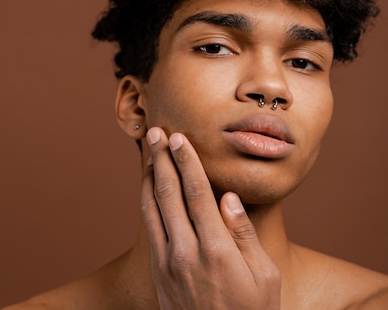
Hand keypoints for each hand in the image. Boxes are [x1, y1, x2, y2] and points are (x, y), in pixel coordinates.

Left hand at [141, 127, 280, 308]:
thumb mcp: (263, 277)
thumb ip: (245, 234)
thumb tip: (228, 197)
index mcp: (216, 249)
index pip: (196, 193)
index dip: (186, 161)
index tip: (178, 138)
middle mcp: (185, 251)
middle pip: (168, 193)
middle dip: (162, 159)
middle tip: (157, 132)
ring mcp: (166, 261)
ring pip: (151, 207)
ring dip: (149, 176)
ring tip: (149, 152)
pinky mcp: (157, 270)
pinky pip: (148, 226)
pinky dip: (146, 200)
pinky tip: (149, 187)